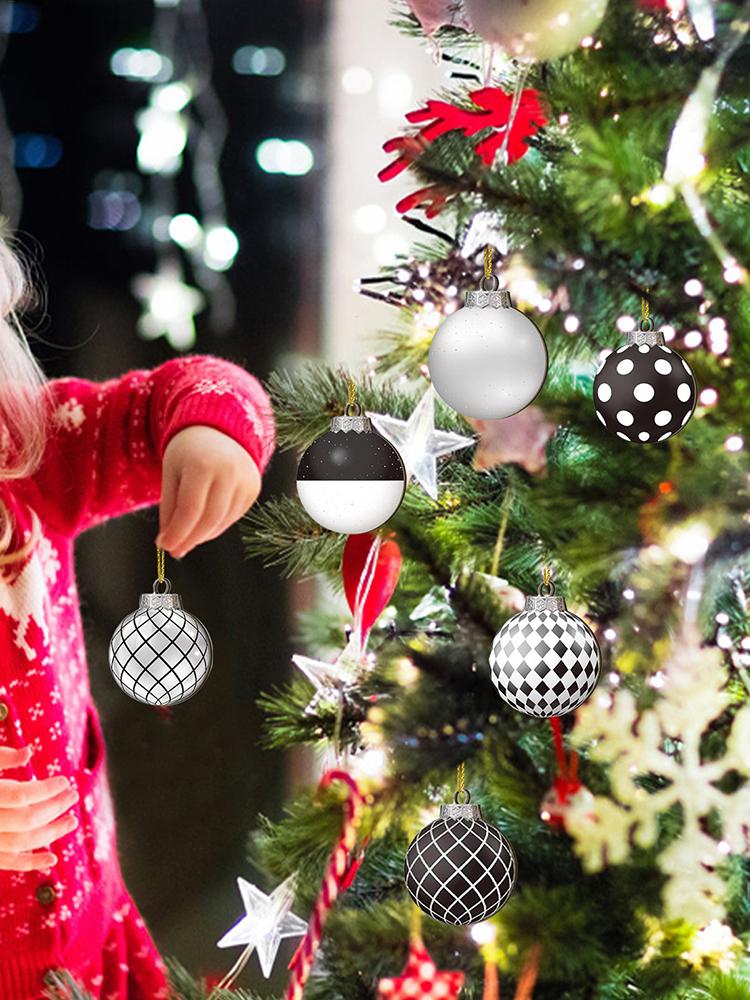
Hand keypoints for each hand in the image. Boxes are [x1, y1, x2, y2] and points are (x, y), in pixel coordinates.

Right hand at [0, 747, 78, 870]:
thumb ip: (0, 757)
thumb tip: (29, 752)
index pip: (22, 795)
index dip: (47, 788)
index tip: (65, 781)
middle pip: (26, 819)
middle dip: (54, 807)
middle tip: (73, 796)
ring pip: (21, 843)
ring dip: (50, 833)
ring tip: (71, 821)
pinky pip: (6, 863)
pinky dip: (30, 863)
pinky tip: (51, 859)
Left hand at [156, 426, 261, 558]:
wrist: (218, 431)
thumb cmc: (188, 453)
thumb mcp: (171, 474)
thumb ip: (169, 509)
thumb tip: (168, 544)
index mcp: (203, 464)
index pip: (190, 509)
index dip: (177, 532)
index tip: (165, 546)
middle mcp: (229, 471)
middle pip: (209, 519)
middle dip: (190, 539)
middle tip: (175, 550)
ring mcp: (245, 480)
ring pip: (222, 521)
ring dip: (202, 535)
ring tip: (187, 535)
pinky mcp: (254, 489)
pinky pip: (233, 516)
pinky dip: (216, 526)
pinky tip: (204, 523)